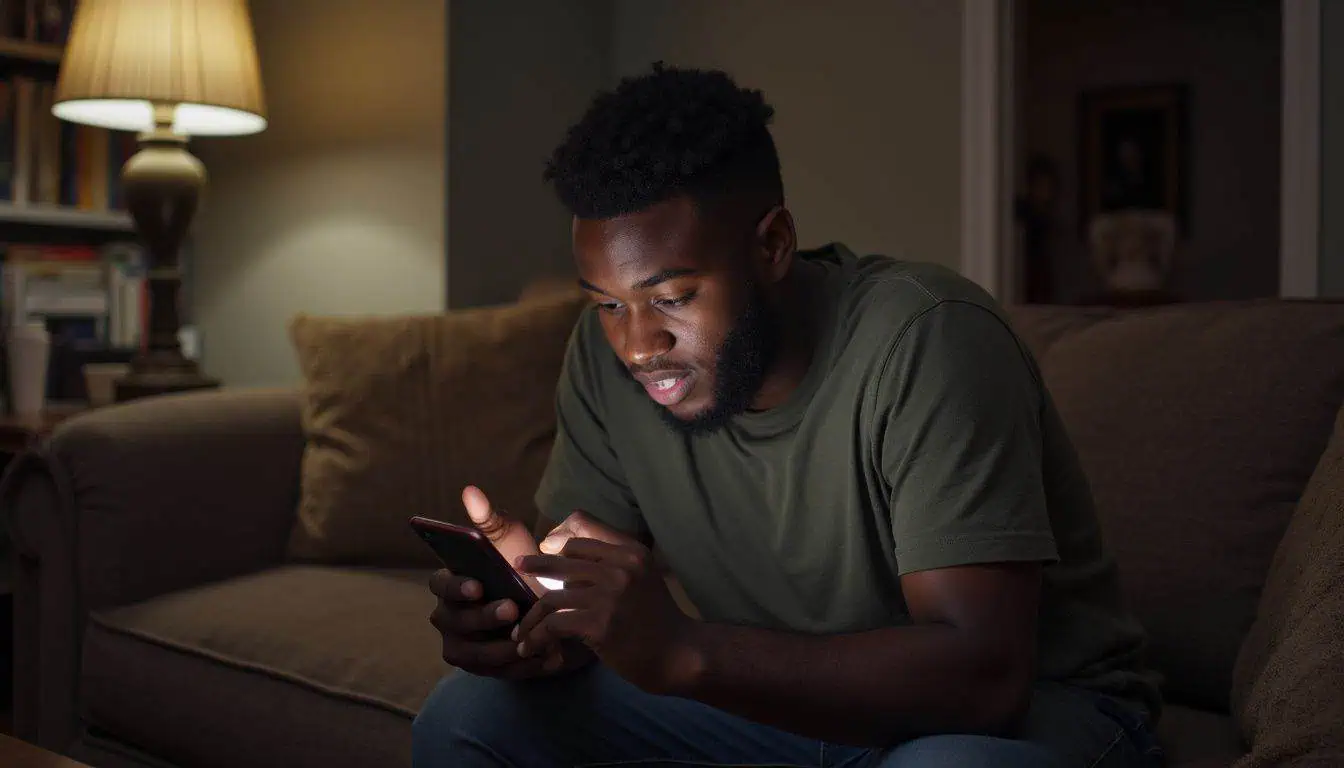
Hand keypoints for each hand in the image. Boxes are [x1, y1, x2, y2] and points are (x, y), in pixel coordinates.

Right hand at [428, 486, 587, 678]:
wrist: (551, 604)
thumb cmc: (523, 568)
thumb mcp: (512, 542)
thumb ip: (490, 521)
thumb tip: (471, 491)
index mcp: (449, 583)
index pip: (440, 586)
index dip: (456, 588)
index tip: (478, 585)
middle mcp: (447, 616)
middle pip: (455, 622)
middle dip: (483, 618)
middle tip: (513, 609)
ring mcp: (462, 645)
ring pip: (473, 654)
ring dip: (502, 648)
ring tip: (533, 638)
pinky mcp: (482, 668)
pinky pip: (495, 673)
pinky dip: (520, 666)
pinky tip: (545, 656)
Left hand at [515, 535, 698, 693]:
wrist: (679, 654)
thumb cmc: (658, 619)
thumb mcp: (643, 578)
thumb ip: (613, 564)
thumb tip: (566, 557)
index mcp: (631, 552)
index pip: (582, 539)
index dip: (558, 546)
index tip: (544, 558)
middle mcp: (620, 567)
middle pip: (562, 561)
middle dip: (535, 566)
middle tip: (518, 570)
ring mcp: (609, 595)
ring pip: (552, 597)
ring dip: (531, 618)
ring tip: (521, 633)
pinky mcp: (599, 623)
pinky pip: (554, 624)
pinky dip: (537, 637)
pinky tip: (530, 647)